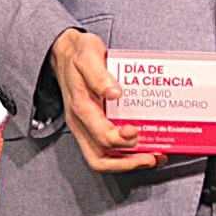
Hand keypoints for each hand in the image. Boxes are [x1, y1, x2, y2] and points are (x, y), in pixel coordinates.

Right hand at [50, 28, 162, 172]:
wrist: (63, 52)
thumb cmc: (78, 54)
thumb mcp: (88, 56)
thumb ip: (99, 75)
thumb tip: (115, 93)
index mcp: (81, 108)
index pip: (101, 136)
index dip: (122, 140)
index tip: (137, 132)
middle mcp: (80, 123)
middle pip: (99, 159)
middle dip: (127, 164)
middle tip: (151, 158)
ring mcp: (84, 128)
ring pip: (101, 159)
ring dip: (127, 163)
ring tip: (152, 158)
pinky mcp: (91, 127)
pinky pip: (105, 150)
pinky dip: (124, 155)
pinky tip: (143, 149)